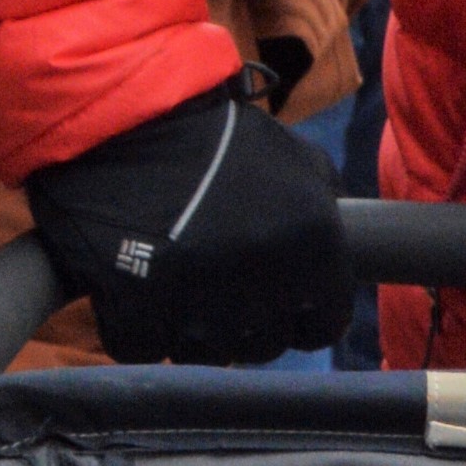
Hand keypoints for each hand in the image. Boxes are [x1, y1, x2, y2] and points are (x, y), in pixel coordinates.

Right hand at [24, 79, 350, 364]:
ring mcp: (195, 305)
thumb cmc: (216, 135)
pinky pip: (144, 347)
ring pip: (206, 353)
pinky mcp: (133, 309)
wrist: (126, 113)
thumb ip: (328, 205)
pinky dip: (138, 326)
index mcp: (313, 252)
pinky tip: (137, 288)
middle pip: (264, 345)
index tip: (281, 300)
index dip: (301, 314)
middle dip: (247, 321)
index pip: (323, 326)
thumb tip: (339, 248)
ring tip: (180, 281)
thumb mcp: (294, 158)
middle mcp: (262, 288)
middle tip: (223, 284)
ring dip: (195, 327)